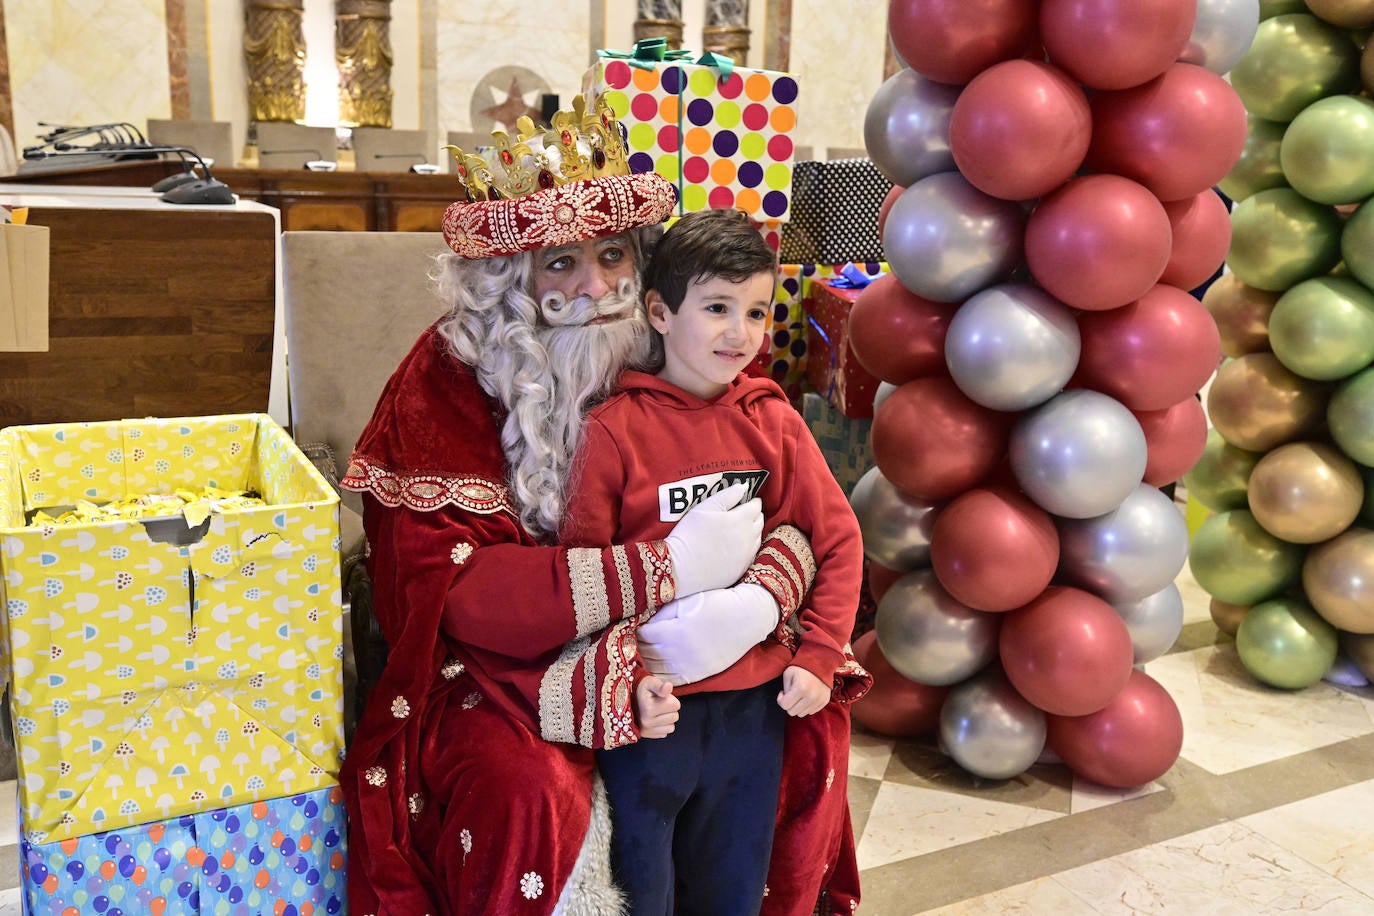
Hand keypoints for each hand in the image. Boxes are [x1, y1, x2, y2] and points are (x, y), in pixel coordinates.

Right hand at [635, 675, 679, 738]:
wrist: (628, 699)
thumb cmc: (642, 690)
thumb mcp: (650, 683)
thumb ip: (660, 686)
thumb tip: (668, 686)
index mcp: (648, 708)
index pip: (676, 705)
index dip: (671, 699)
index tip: (661, 697)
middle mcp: (646, 722)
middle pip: (674, 717)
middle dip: (670, 709)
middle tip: (659, 704)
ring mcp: (646, 730)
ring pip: (671, 727)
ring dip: (667, 719)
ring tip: (657, 711)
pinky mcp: (647, 735)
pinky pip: (665, 733)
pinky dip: (662, 727)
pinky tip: (654, 719)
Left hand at [637, 583, 778, 685]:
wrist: (745, 620)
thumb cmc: (716, 605)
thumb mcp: (687, 602)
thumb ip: (663, 612)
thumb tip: (645, 622)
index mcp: (675, 632)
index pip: (643, 635)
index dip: (637, 629)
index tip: (636, 624)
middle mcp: (679, 653)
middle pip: (646, 653)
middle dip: (639, 645)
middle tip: (637, 638)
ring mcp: (688, 667)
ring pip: (654, 670)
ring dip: (646, 661)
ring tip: (645, 651)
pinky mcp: (696, 675)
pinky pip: (669, 681)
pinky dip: (659, 675)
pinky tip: (657, 665)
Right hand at [664, 483, 762, 597]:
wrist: (680, 568)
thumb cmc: (689, 534)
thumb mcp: (706, 508)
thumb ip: (728, 495)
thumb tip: (744, 487)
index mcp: (741, 519)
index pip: (756, 506)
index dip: (752, 501)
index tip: (746, 500)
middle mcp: (748, 538)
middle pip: (759, 521)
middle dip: (754, 515)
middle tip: (744, 512)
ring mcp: (746, 555)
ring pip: (757, 538)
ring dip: (752, 531)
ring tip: (740, 528)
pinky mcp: (741, 569)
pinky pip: (751, 554)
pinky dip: (748, 547)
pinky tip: (736, 545)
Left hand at [777, 666, 829, 717]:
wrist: (820, 663)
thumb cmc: (801, 667)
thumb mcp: (788, 674)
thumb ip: (785, 689)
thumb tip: (786, 701)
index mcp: (801, 688)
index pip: (785, 705)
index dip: (781, 699)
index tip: (783, 692)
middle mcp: (811, 696)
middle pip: (792, 712)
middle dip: (789, 704)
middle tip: (791, 694)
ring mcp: (819, 700)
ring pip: (801, 714)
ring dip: (798, 706)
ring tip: (800, 694)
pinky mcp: (824, 702)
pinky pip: (811, 711)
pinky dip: (807, 706)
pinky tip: (807, 696)